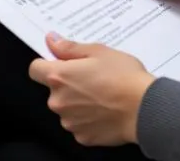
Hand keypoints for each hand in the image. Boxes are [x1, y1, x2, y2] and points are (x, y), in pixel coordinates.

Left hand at [29, 33, 154, 146]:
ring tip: (101, 94)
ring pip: (67, 108)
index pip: (35, 69)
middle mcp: (58, 102)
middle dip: (67, 84)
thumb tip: (51, 40)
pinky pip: (79, 124)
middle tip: (91, 76)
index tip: (60, 62)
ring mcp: (70, 122)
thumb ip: (70, 48)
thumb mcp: (98, 51)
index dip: (45, 64)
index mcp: (59, 77)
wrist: (144, 109)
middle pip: (53, 90)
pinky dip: (88, 118)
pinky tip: (105, 110)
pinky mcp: (82, 137)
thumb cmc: (123, 76)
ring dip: (77, 102)